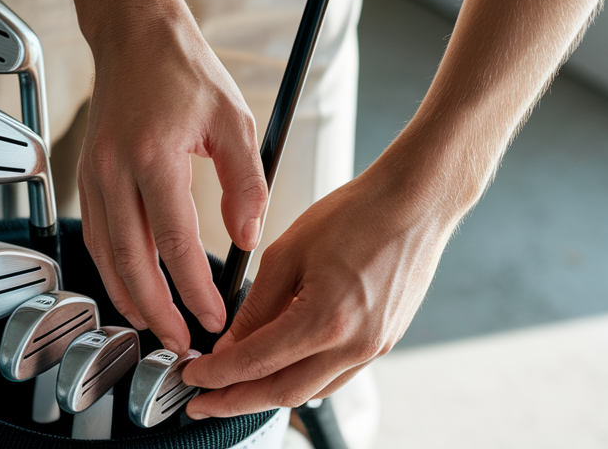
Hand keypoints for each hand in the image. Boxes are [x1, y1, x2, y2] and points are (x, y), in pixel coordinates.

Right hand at [78, 14, 267, 353]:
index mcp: (153, 157)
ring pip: (106, 256)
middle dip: (157, 312)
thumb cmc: (184, 72)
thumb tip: (248, 237)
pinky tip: (135, 290)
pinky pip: (98, 238)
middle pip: (131, 262)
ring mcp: (93, 176)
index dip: (194, 288)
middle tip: (182, 343)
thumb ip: (247, 182)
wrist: (135, 38)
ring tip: (159, 328)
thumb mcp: (235, 121)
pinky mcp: (87, 178)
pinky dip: (114, 271)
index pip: (175, 242)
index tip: (214, 315)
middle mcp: (114, 171)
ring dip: (130, 298)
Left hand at [180, 167, 456, 417]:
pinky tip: (278, 372)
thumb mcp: (287, 253)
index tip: (191, 376)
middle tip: (201, 404)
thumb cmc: (357, 214)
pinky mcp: (383, 342)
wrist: (416, 203)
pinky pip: (333, 377)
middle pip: (281, 393)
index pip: (255, 363)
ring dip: (266, 396)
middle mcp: (354, 345)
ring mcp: (373, 348)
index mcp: (325, 320)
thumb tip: (230, 342)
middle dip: (234, 402)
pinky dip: (300, 380)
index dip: (216, 375)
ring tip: (233, 391)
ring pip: (309, 391)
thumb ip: (255, 306)